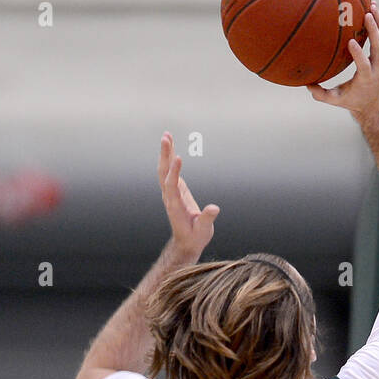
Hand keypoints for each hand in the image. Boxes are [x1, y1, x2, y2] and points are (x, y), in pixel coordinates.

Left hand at [158, 132, 219, 261]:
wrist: (187, 243)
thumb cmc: (195, 237)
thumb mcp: (203, 231)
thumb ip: (207, 218)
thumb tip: (214, 208)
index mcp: (175, 206)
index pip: (172, 185)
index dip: (175, 172)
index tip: (179, 157)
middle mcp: (170, 197)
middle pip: (164, 172)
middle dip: (165, 155)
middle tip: (166, 138)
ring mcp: (171, 193)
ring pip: (165, 170)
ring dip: (166, 153)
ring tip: (167, 136)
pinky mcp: (175, 190)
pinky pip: (170, 172)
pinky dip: (170, 158)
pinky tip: (171, 147)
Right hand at [307, 4, 378, 123]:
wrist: (374, 105)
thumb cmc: (352, 100)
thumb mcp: (336, 100)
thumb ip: (322, 95)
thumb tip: (307, 85)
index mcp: (366, 79)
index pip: (364, 65)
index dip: (359, 54)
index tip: (351, 41)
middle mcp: (378, 69)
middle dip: (375, 30)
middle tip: (367, 13)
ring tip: (373, 5)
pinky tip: (374, 9)